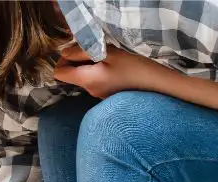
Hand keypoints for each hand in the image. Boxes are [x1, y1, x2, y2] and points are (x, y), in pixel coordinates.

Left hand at [54, 43, 169, 98]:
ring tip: (107, 56)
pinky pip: (95, 81)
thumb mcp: (109, 54)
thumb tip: (65, 53)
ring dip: (89, 64)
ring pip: (83, 77)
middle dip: (77, 60)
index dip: (62, 60)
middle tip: (94, 49)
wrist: (158, 85)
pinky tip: (114, 66)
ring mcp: (98, 94)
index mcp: (87, 80)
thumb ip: (84, 52)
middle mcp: (89, 90)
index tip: (76, 50)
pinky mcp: (107, 94)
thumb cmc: (135, 68)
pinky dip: (98, 71)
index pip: (59, 73)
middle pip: (71, 75)